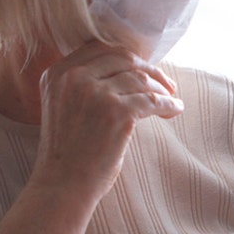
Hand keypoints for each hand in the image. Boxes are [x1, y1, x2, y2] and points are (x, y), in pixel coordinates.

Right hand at [33, 41, 184, 200]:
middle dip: (150, 70)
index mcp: (58, 73)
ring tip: (170, 100)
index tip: (144, 69)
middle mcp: (75, 77)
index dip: (128, 58)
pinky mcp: (117, 113)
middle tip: (166, 84)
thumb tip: (124, 72)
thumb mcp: (62, 106)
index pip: (100, 49)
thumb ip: (80, 85)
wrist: (63, 184)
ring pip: (141, 79)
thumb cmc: (67, 153)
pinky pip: (152, 100)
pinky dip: (168, 104)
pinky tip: (175, 110)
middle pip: (124, 58)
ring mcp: (96, 94)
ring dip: (161, 89)